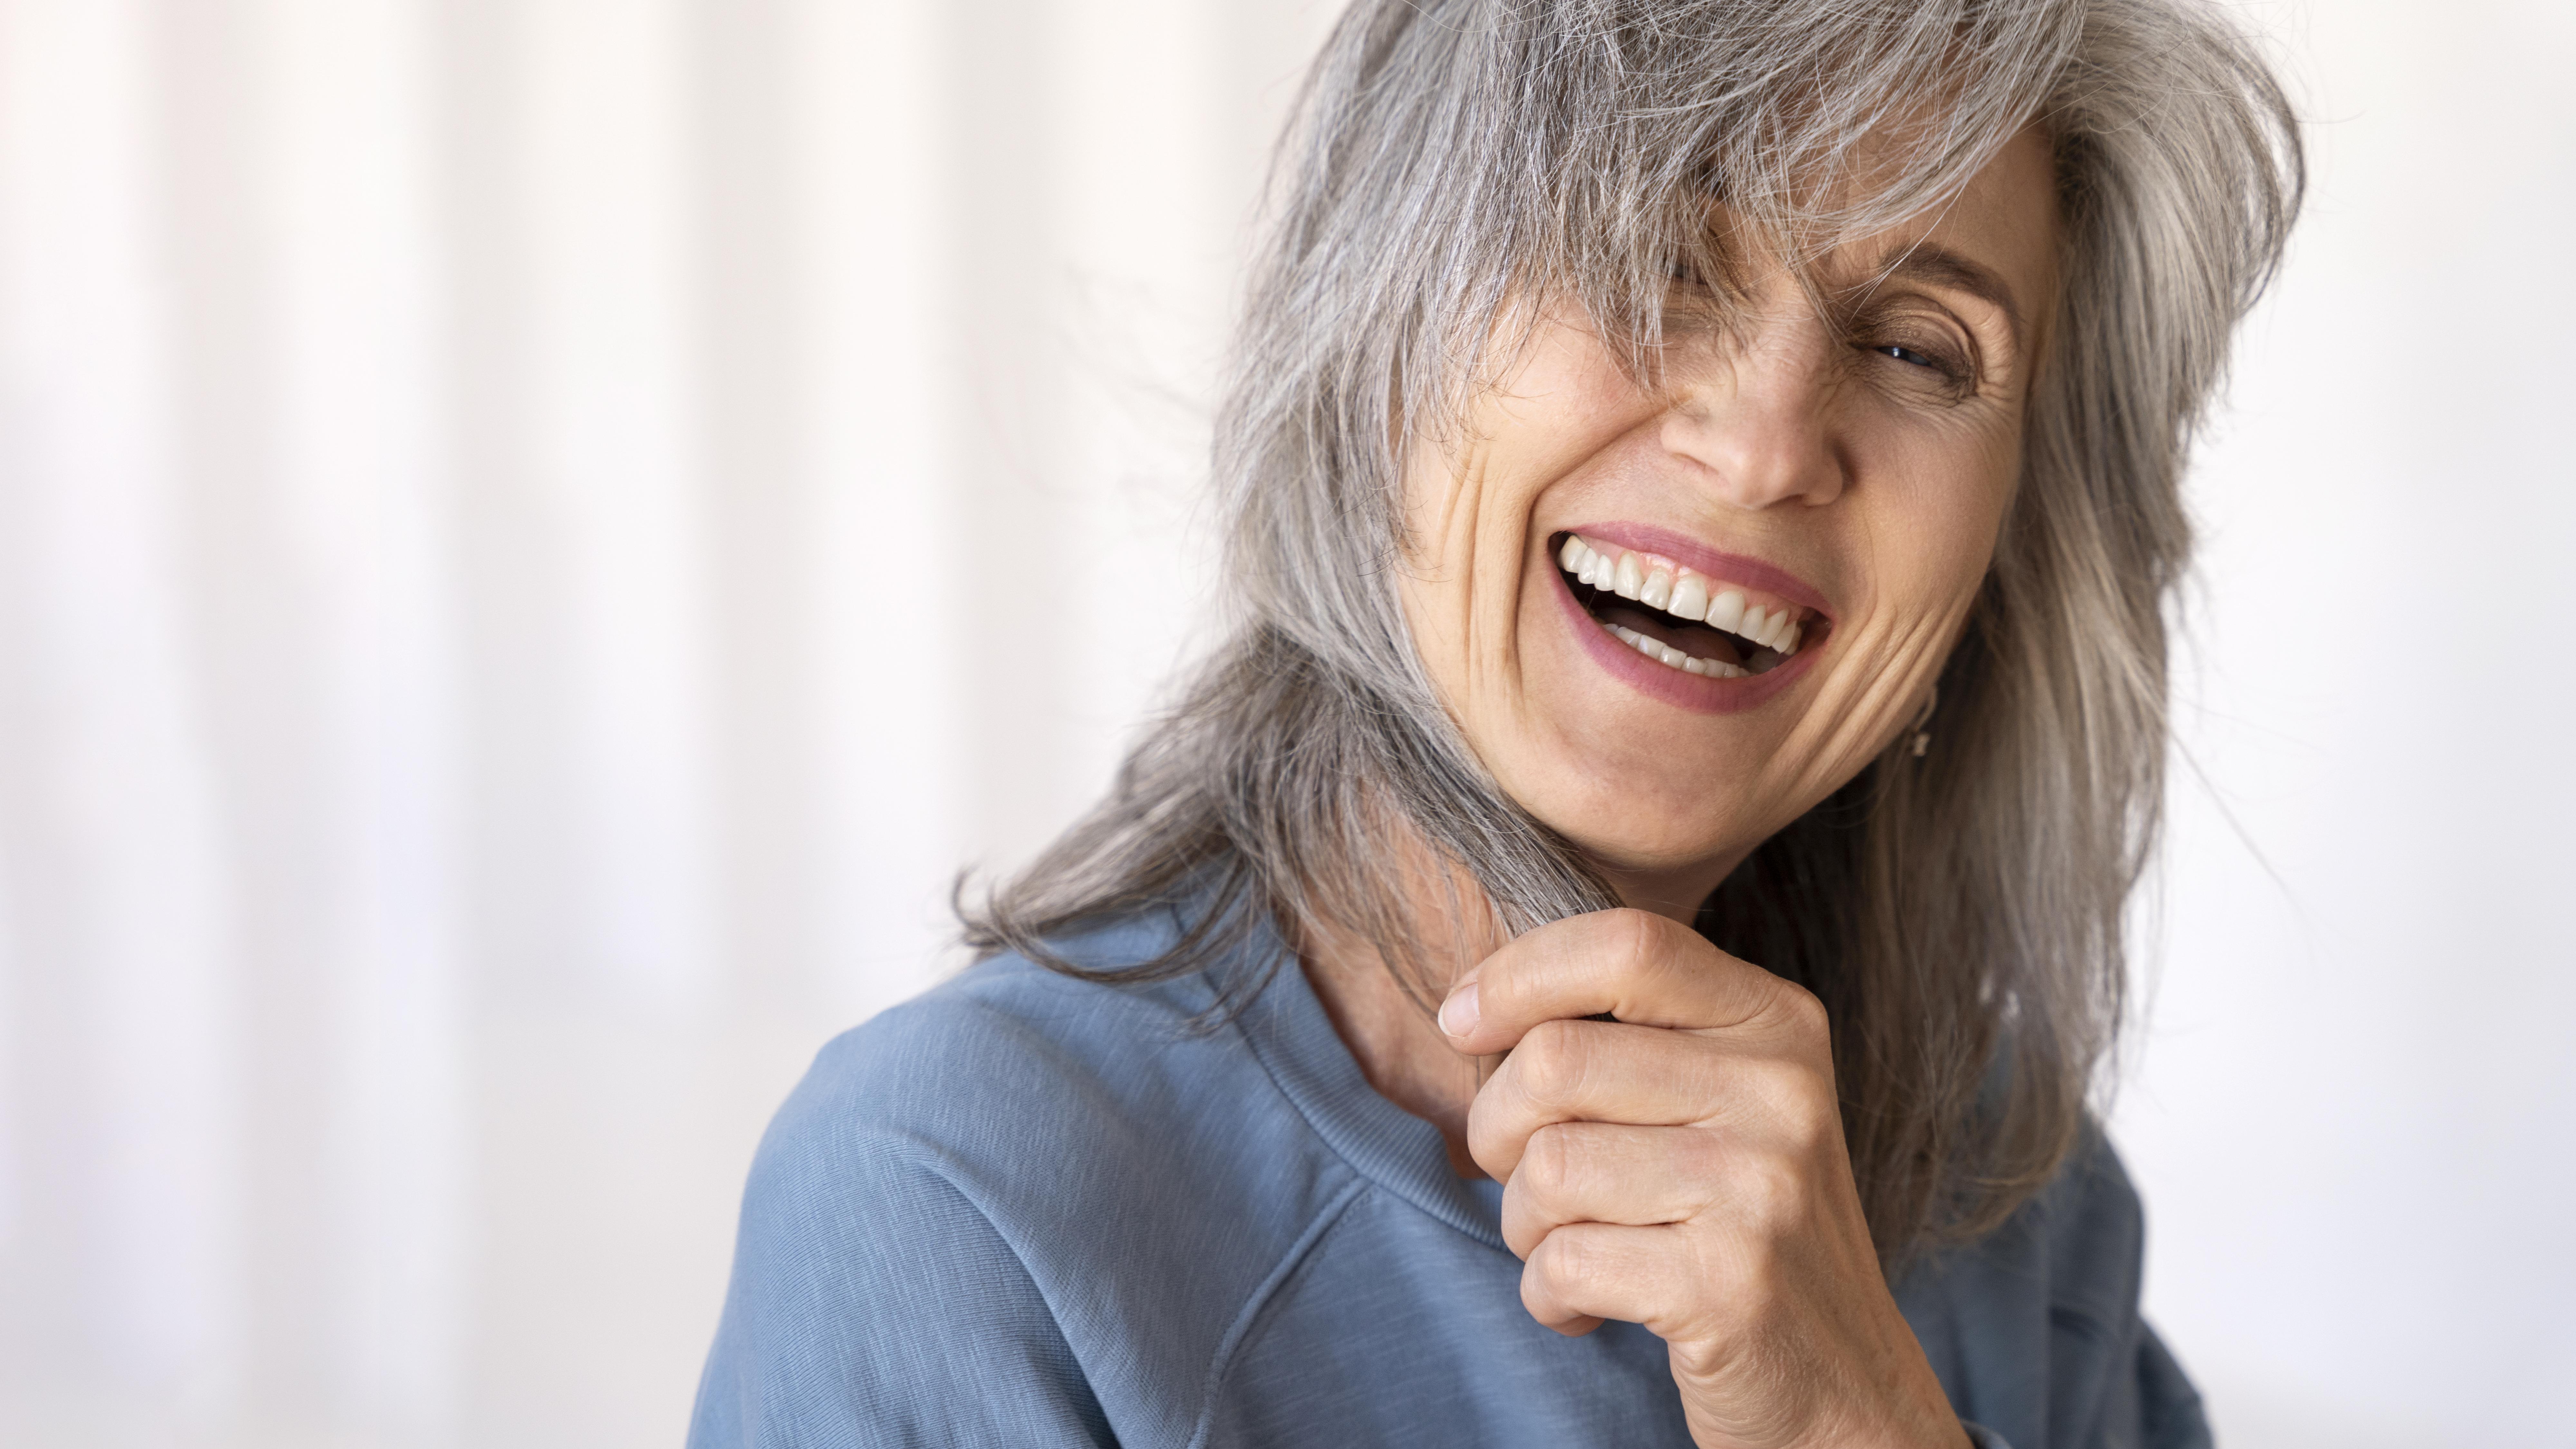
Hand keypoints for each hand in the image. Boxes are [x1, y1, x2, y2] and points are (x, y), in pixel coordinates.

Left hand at [1437, 909, 1967, 1448]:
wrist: (1843, 1386)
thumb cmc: (1738, 1230)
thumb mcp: (1717, 1104)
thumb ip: (1627, 1037)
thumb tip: (1471, 1005)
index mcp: (1777, 1024)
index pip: (1623, 943)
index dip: (1517, 974)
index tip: (1463, 1023)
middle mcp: (1781, 1091)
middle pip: (1555, 1059)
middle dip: (1498, 1130)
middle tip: (1523, 1179)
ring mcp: (1762, 1186)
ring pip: (1546, 1168)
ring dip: (1524, 1225)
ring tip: (1572, 1250)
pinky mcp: (1731, 1283)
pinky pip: (1564, 1263)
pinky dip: (1549, 1296)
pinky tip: (1591, 1307)